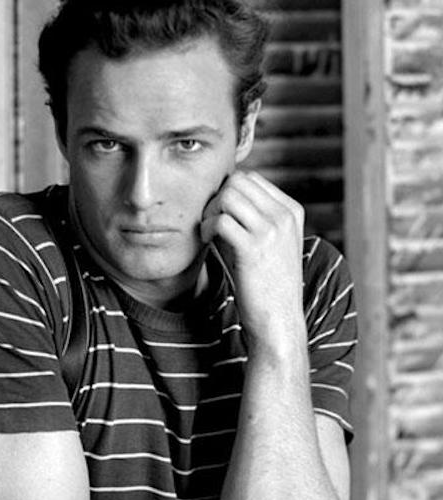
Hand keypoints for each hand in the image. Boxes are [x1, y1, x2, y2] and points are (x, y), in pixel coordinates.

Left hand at [200, 170, 305, 350]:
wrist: (278, 320)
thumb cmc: (264, 283)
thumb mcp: (266, 243)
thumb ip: (248, 217)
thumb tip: (215, 195)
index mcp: (292, 211)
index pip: (252, 179)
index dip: (228, 192)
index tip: (221, 215)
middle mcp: (285, 216)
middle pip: (238, 181)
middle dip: (217, 198)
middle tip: (212, 223)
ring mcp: (271, 230)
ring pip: (228, 195)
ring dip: (211, 211)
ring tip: (210, 232)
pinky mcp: (253, 248)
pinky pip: (220, 220)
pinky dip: (207, 228)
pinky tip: (207, 242)